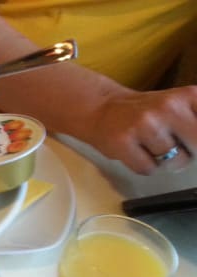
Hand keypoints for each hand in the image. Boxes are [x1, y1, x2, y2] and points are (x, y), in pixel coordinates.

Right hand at [82, 85, 196, 174]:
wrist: (102, 109)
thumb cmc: (145, 112)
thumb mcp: (179, 105)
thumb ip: (196, 122)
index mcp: (188, 95)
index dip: (196, 139)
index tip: (189, 141)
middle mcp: (168, 106)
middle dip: (189, 153)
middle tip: (174, 148)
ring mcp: (144, 124)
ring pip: (174, 160)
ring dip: (166, 162)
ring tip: (152, 150)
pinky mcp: (123, 142)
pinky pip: (148, 168)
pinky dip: (145, 167)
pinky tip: (137, 153)